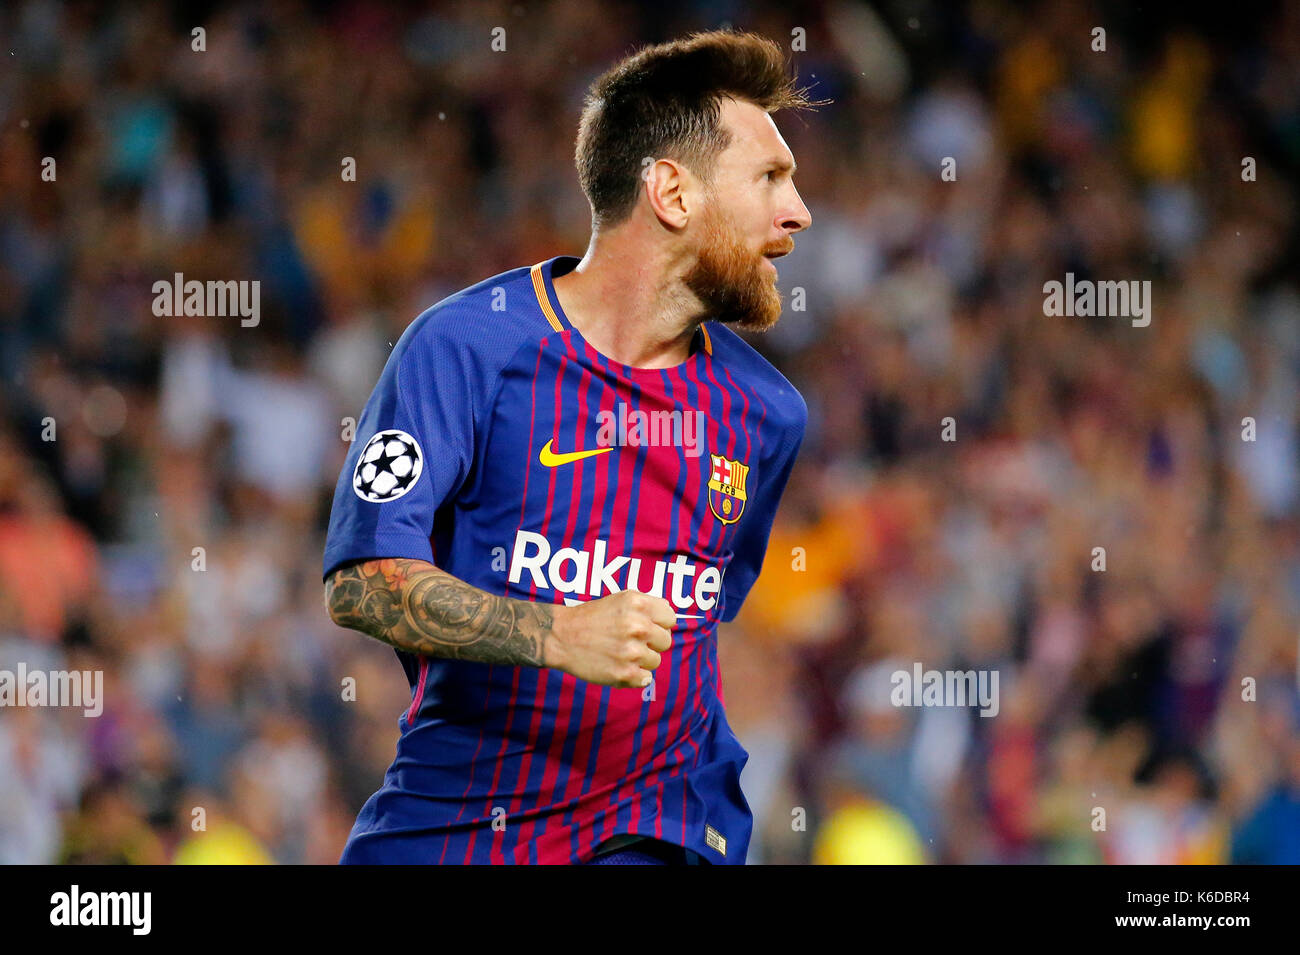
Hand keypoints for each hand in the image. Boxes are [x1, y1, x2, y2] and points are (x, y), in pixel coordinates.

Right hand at [546, 591, 674, 687]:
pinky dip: (634, 676)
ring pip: (655, 661)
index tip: (645, 626)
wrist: (561, 636)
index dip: (659, 623)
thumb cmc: (593, 617)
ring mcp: (632, 652)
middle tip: (629, 641)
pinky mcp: (625, 673)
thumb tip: (670, 616)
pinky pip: (646, 679)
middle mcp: (638, 626)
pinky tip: (618, 665)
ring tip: (619, 652)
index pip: (670, 618)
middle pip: (666, 641)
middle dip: (651, 642)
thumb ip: (648, 606)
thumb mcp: (621, 599)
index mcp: (638, 604)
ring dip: (641, 660)